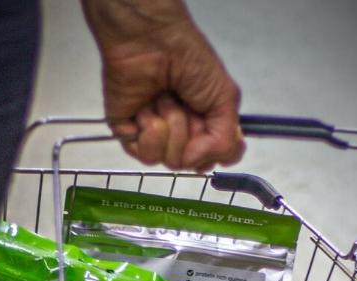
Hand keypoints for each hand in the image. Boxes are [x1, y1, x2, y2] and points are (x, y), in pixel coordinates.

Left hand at [82, 0, 243, 171]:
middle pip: (190, 163)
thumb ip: (226, 140)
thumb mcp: (224, 97)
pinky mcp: (131, 137)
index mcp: (204, 125)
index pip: (214, 158)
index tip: (209, 128)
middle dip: (190, 131)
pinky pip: (147, 154)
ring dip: (171, 125)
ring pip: (169, 160)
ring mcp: (155, 137)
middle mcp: (180, 134)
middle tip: (185, 104)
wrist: (151, 42)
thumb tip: (201, 163)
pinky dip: (151, 129)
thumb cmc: (187, 57)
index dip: (212, 150)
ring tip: (164, 99)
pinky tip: (147, 108)